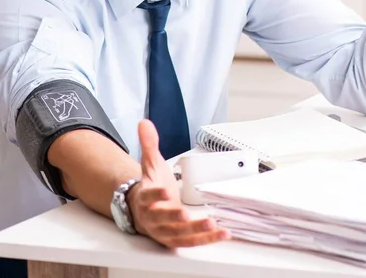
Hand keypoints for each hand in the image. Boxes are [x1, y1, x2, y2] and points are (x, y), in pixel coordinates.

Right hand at [126, 120, 229, 247]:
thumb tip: (144, 123)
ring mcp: (164, 231)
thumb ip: (149, 144)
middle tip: (187, 215)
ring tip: (212, 225)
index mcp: (145, 199)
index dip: (155, 195)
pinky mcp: (176, 240)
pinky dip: (207, 239)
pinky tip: (222, 233)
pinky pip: (192, 242)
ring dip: (195, 232)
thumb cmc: (150, 186)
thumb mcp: (150, 164)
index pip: (147, 197)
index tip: (165, 190)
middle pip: (162, 220)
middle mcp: (153, 218)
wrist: (142, 210)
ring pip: (179, 234)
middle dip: (174, 218)